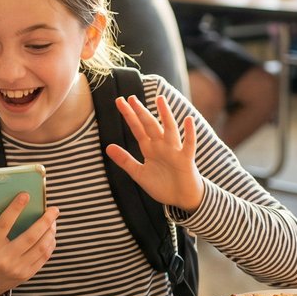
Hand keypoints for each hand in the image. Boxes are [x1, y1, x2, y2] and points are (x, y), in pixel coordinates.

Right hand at [0, 195, 58, 295]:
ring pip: (41, 247)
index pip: (4, 224)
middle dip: (45, 221)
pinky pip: (43, 257)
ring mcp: (17, 268)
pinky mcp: (26, 274)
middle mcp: (4, 258)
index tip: (26, 195)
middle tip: (53, 209)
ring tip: (53, 220)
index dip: (15, 208)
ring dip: (50, 231)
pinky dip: (50, 244)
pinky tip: (50, 234)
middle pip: (30, 236)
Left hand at [105, 94, 203, 212]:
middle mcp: (161, 146)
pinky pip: (188, 144)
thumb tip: (107, 147)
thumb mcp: (139, 174)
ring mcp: (174, 151)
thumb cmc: (162, 185)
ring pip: (169, 129)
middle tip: (131, 97)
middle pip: (150, 125)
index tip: (119, 101)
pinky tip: (188, 120)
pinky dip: (189, 133)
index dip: (129, 115)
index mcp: (149, 148)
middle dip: (141, 112)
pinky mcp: (186, 160)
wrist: (181, 198)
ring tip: (160, 99)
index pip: (137, 128)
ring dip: (165, 114)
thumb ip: (125, 160)